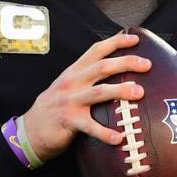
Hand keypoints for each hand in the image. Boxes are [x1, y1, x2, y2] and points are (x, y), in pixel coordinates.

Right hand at [22, 32, 150, 161]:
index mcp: (74, 71)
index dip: (116, 42)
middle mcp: (72, 82)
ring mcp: (70, 101)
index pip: (96, 50)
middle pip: (102, 67)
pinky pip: (90, 126)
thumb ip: (87, 76)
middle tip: (147, 64)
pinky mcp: (68, 120)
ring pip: (99, 92)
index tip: (136, 39)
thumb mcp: (68, 85)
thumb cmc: (56, 106)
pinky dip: (105, 132)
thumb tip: (116, 68)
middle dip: (126, 63)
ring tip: (139, 92)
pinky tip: (119, 137)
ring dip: (120, 91)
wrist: (30, 128)